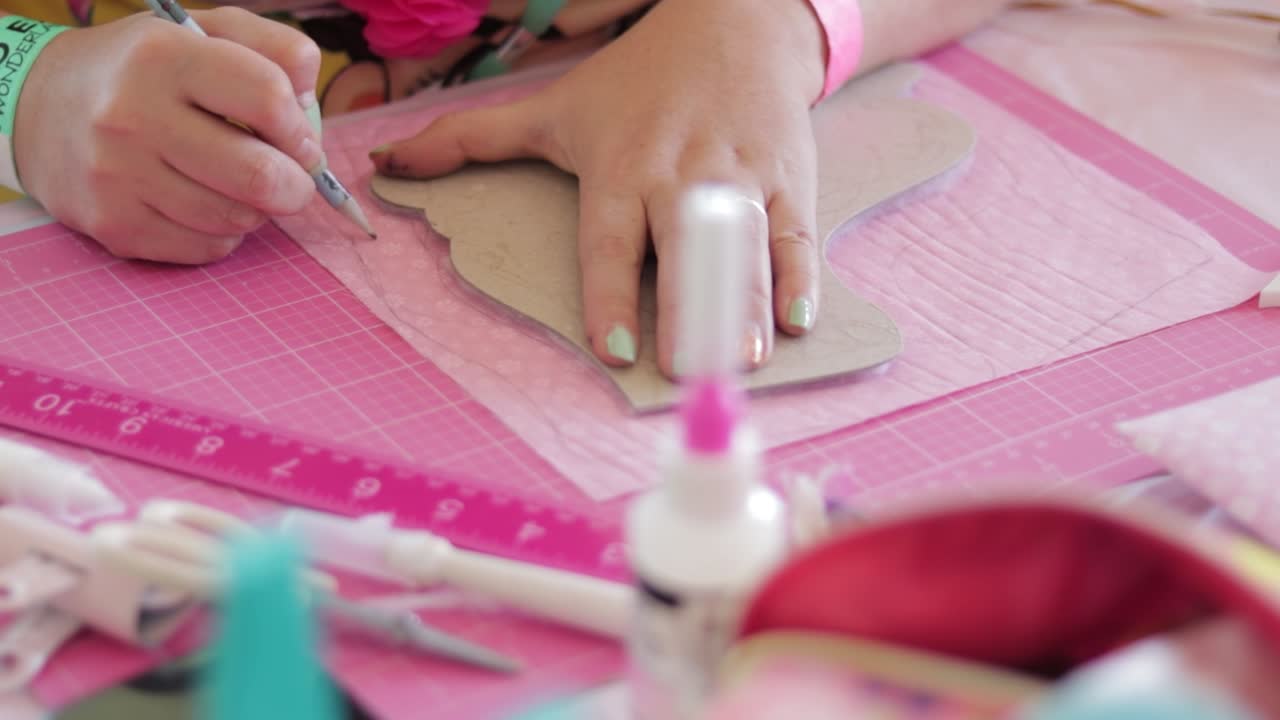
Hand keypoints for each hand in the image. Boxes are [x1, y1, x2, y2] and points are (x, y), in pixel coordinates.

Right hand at [15, 8, 322, 263]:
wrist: (40, 108)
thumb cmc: (145, 71)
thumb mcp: (204, 32)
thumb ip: (273, 49)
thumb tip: (310, 102)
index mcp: (162, 56)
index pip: (267, 97)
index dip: (301, 128)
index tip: (301, 141)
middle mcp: (133, 115)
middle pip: (260, 175)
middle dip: (296, 186)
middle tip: (293, 179)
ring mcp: (118, 176)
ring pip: (237, 219)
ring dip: (258, 210)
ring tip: (240, 186)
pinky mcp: (114, 226)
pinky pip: (207, 247)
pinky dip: (223, 233)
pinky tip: (205, 204)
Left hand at [369, 0, 826, 375]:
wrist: (735, 20)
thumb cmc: (637, 80)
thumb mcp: (553, 106)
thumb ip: (469, 139)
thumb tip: (385, 162)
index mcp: (621, 165)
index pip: (611, 238)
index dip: (612, 292)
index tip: (611, 346)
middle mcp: (679, 173)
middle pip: (680, 247)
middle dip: (683, 309)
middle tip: (682, 368)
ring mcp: (739, 175)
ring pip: (743, 246)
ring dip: (746, 304)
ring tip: (744, 358)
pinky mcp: (787, 177)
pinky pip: (795, 232)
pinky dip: (800, 276)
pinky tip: (799, 321)